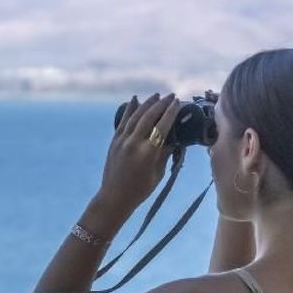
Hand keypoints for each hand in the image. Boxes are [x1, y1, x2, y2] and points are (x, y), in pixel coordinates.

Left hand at [97, 92, 180, 213]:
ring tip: (157, 96)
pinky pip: (123, 121)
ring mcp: (122, 141)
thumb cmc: (140, 189)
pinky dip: (129, 109)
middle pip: (149, 117)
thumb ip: (164, 153)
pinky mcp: (114, 141)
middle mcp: (134, 143)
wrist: (115, 197)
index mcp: (147, 153)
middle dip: (161, 104)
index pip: (162, 126)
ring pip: (136, 116)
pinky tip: (135, 99)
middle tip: (171, 96)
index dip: (171, 113)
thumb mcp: (158, 173)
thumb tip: (173, 139)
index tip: (178, 103)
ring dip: (147, 104)